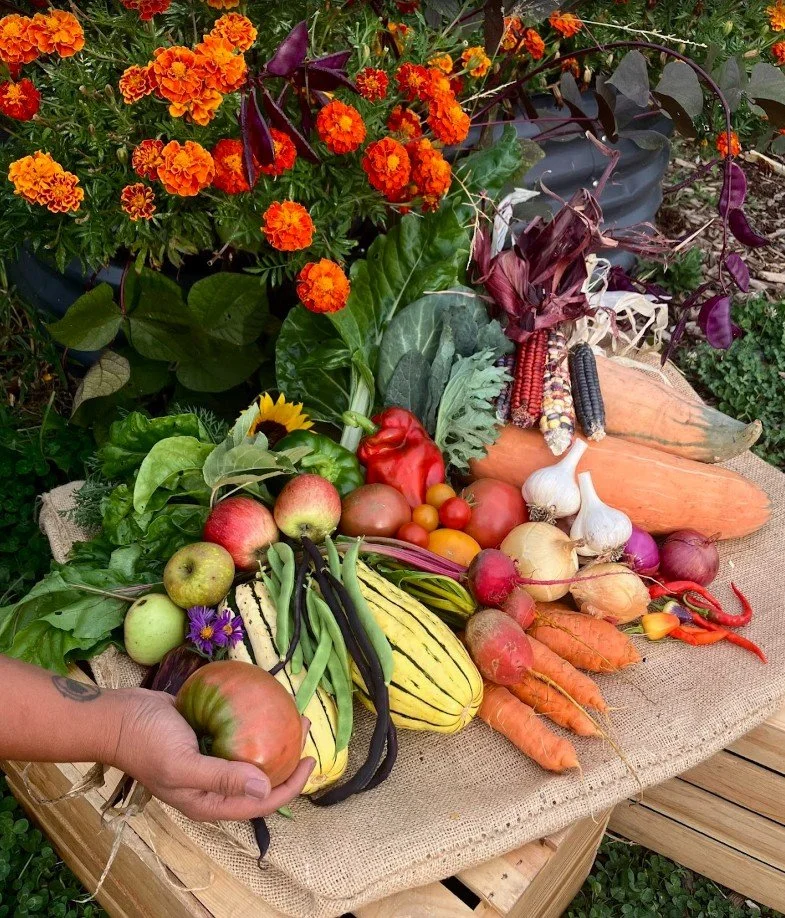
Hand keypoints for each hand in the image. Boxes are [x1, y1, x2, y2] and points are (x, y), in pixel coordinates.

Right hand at [109, 688, 314, 821]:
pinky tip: (265, 702)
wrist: (117, 716)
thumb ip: (222, 779)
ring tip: (291, 714)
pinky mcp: (205, 735)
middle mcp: (213, 785)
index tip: (310, 760)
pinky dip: (252, 720)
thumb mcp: (184, 765)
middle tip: (303, 728)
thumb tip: (264, 789)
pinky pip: (235, 731)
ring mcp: (209, 759)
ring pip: (249, 753)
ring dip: (271, 736)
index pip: (260, 802)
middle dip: (286, 759)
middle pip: (259, 779)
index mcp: (209, 802)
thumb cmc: (147, 744)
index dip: (289, 786)